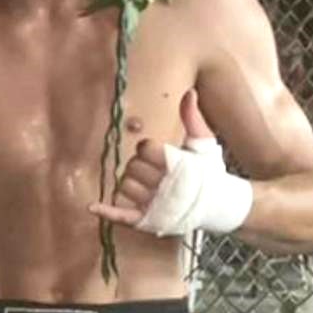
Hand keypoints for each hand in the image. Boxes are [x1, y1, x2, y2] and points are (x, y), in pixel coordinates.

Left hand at [90, 89, 211, 228]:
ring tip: (146, 184)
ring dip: (130, 183)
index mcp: (176, 164)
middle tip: (153, 169)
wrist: (221, 205)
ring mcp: (155, 204)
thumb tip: (189, 93)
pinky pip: (124, 216)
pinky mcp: (148, 220)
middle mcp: (164, 185)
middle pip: (133, 167)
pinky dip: (107, 212)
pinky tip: (92, 207)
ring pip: (126, 187)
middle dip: (139, 165)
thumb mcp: (204, 143)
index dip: (147, 148)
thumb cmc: (210, 172)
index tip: (155, 151)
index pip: (146, 149)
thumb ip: (192, 118)